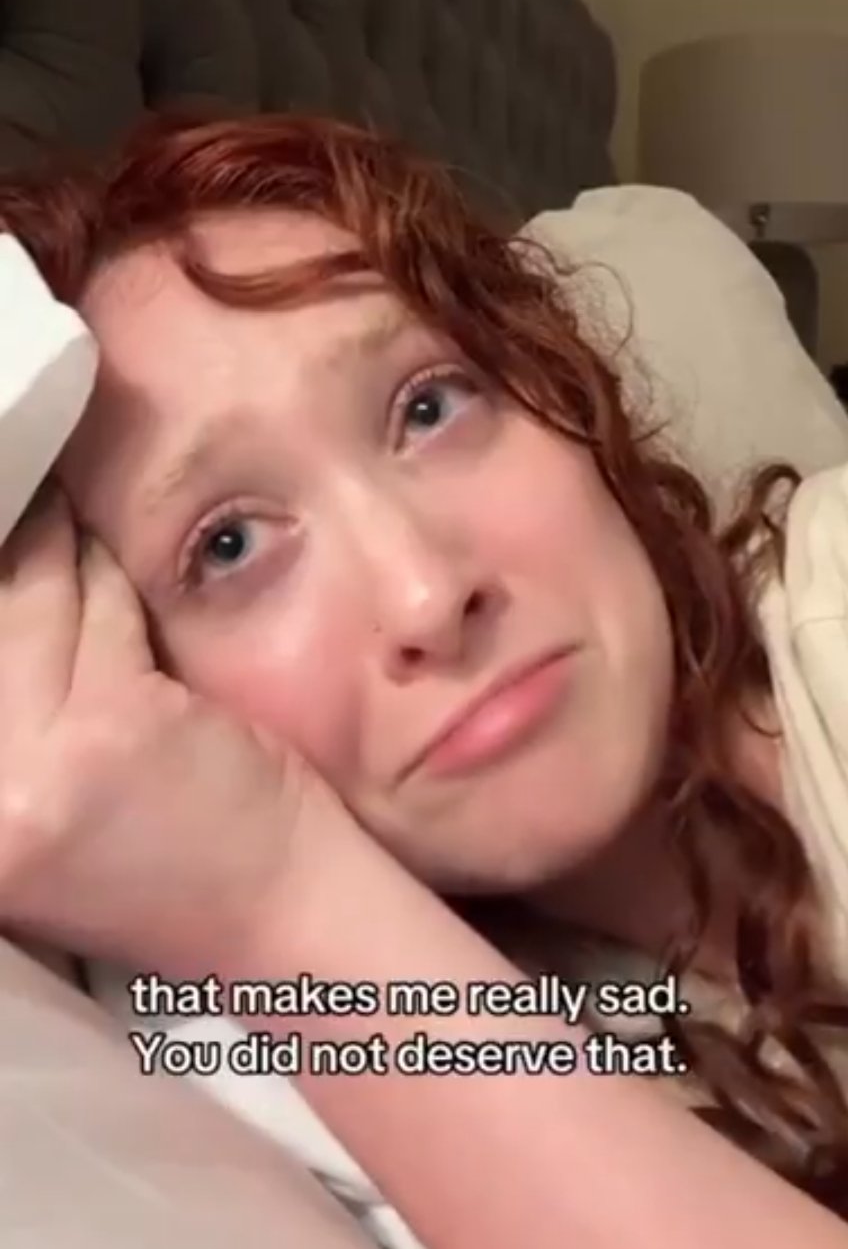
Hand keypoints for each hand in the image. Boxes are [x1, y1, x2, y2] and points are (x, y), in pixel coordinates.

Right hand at [0, 488, 323, 975]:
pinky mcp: (108, 731)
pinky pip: (100, 610)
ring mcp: (29, 772)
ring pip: (33, 602)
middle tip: (10, 476)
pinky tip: (103, 536)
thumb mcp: (41, 788)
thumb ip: (8, 699)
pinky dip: (108, 570)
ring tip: (56, 496)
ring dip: (55, 545)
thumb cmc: (167, 848)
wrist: (276, 916)